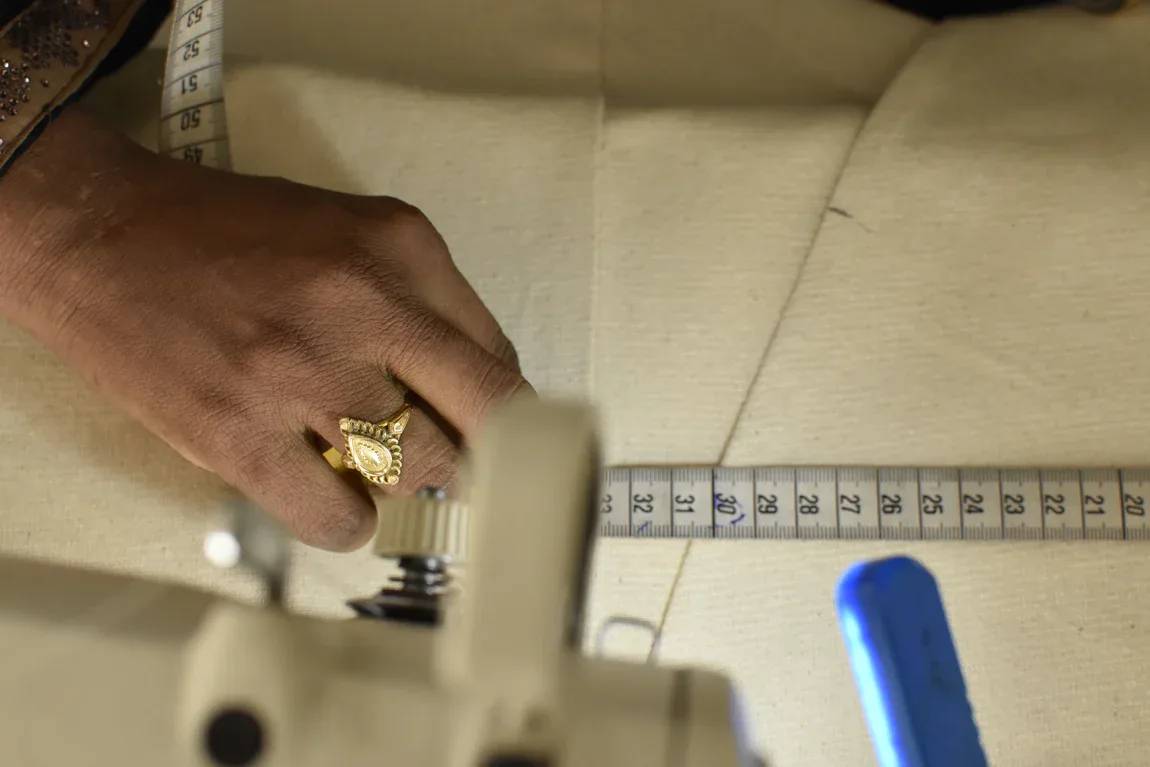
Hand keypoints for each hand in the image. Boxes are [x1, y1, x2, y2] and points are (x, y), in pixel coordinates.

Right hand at [0, 110, 530, 550]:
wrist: (100, 237)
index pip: (498, 357)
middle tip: (456, 465)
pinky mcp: (239, 436)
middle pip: (481, 419)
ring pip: (417, 473)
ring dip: (406, 483)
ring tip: (371, 462)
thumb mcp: (349, 230)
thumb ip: (423, 299)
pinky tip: (329, 493)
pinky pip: (338, 519)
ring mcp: (299, 375)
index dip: (502, 410)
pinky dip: (349, 522)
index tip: (495, 435)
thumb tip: (479, 390)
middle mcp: (361, 305)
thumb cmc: (229, 236)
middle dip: (479, 455)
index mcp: (399, 247)